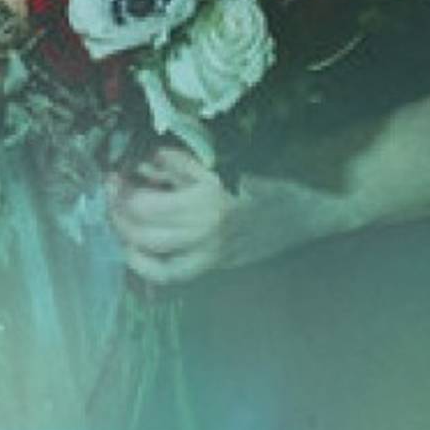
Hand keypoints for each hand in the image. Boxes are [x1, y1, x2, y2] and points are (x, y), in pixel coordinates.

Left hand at [107, 144, 353, 286]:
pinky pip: (176, 274)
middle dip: (119, 213)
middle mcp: (209, 234)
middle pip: (145, 232)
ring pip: (156, 259)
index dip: (123, 191)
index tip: (113, 175)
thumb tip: (143, 163)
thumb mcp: (225, 156)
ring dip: (129, 239)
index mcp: (210, 201)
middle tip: (110, 193)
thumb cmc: (276, 168)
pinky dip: (150, 265)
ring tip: (119, 219)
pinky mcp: (221, 266)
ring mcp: (215, 255)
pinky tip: (135, 250)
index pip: (147, 204)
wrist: (319, 202)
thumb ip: (182, 162)